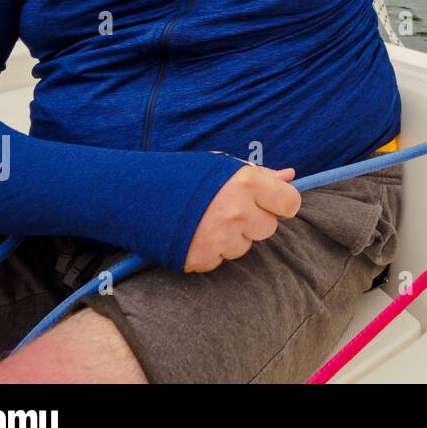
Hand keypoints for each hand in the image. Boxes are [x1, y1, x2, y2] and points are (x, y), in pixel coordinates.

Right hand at [184, 165, 301, 271]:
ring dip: (232, 238)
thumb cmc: (185, 176)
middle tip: (229, 210)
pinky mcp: (202, 258)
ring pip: (245, 247)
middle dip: (254, 221)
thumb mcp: (223, 167)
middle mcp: (236, 211)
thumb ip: (261, 175)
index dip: (282, 204)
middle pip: (268, 228)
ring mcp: (219, 237)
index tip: (272, 204)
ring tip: (207, 221)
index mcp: (245, 182)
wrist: (135, 194)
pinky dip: (211, 252)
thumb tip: (291, 176)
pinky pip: (221, 260)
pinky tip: (195, 235)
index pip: (290, 202)